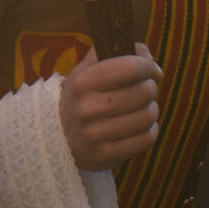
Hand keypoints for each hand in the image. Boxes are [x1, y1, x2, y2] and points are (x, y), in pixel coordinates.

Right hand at [61, 46, 160, 171]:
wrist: (57, 137)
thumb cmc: (81, 97)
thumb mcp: (87, 69)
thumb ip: (115, 52)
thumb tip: (148, 57)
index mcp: (82, 82)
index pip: (130, 68)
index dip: (148, 67)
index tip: (151, 71)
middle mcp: (87, 108)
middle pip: (144, 92)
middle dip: (150, 88)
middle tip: (143, 90)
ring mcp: (95, 135)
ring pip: (148, 116)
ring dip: (151, 110)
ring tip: (140, 109)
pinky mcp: (106, 155)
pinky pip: (146, 139)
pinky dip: (148, 131)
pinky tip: (138, 127)